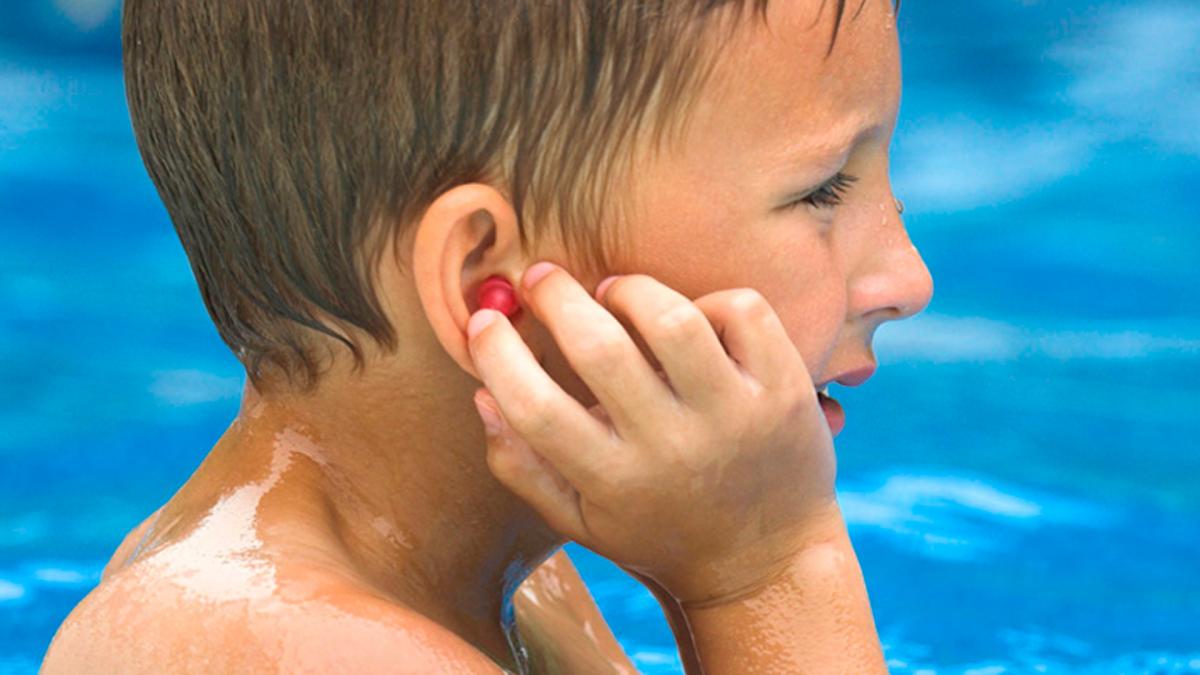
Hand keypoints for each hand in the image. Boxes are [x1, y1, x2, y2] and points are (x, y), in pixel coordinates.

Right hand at [467, 262, 842, 605]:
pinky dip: (710, 299)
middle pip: (599, 349)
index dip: (497, 355)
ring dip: (629, 289)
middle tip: (539, 278)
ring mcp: (734, 416)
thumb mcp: (581, 519)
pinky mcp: (782, 390)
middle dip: (555, 297)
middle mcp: (672, 447)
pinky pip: (742, 311)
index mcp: (614, 480)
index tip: (483, 322)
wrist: (766, 565)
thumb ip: (521, 464)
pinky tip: (692, 317)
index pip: (537, 409)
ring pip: (673, 319)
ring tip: (612, 292)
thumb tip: (480, 392)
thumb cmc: (660, 533)